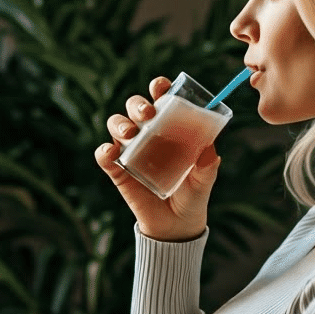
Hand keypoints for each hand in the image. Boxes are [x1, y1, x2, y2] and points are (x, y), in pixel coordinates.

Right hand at [95, 76, 220, 241]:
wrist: (176, 226)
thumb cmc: (192, 195)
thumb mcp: (204, 180)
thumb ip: (207, 166)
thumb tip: (209, 150)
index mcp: (169, 128)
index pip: (161, 99)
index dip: (159, 88)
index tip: (161, 87)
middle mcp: (147, 134)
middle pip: (134, 107)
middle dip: (137, 104)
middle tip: (148, 113)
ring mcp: (131, 151)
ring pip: (116, 125)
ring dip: (120, 124)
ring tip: (130, 134)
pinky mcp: (118, 171)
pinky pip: (105, 156)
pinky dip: (104, 151)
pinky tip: (111, 152)